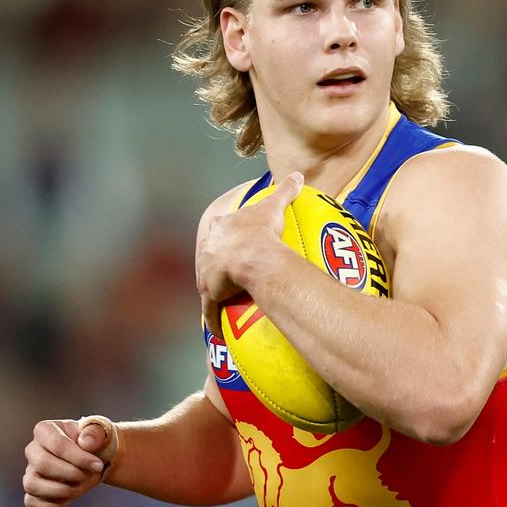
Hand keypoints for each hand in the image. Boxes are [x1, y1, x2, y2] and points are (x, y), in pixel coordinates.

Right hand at [22, 415, 117, 506]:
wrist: (95, 457)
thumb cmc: (95, 442)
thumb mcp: (101, 432)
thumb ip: (95, 434)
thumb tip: (85, 443)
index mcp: (46, 429)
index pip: (57, 444)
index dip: (79, 458)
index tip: (98, 465)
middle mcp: (33, 449)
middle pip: (42, 464)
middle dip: (70, 473)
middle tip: (88, 475)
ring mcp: (30, 470)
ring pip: (31, 485)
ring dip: (59, 491)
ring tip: (77, 488)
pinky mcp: (33, 489)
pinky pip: (30, 502)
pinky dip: (51, 504)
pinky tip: (68, 498)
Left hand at [198, 171, 303, 338]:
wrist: (252, 255)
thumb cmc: (262, 230)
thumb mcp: (274, 206)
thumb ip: (285, 190)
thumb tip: (299, 175)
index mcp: (222, 229)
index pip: (220, 229)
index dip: (224, 233)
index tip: (229, 238)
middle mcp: (209, 250)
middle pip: (209, 255)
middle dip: (213, 262)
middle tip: (224, 270)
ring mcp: (207, 274)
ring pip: (207, 283)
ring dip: (212, 291)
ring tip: (222, 298)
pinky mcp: (209, 294)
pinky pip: (210, 310)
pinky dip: (214, 320)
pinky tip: (218, 331)